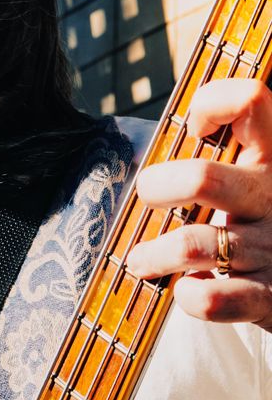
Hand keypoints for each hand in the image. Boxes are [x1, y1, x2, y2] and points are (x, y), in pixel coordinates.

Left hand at [126, 78, 271, 331]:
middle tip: (148, 197)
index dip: (212, 102)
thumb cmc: (256, 219)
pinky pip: (212, 300)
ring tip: (141, 260)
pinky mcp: (270, 298)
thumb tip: (162, 135)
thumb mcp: (248, 176)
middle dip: (157, 187)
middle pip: (202, 178)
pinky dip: (188, 297)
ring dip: (155, 254)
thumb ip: (217, 154)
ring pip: (194, 245)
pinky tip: (185, 291)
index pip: (252, 100)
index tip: (193, 128)